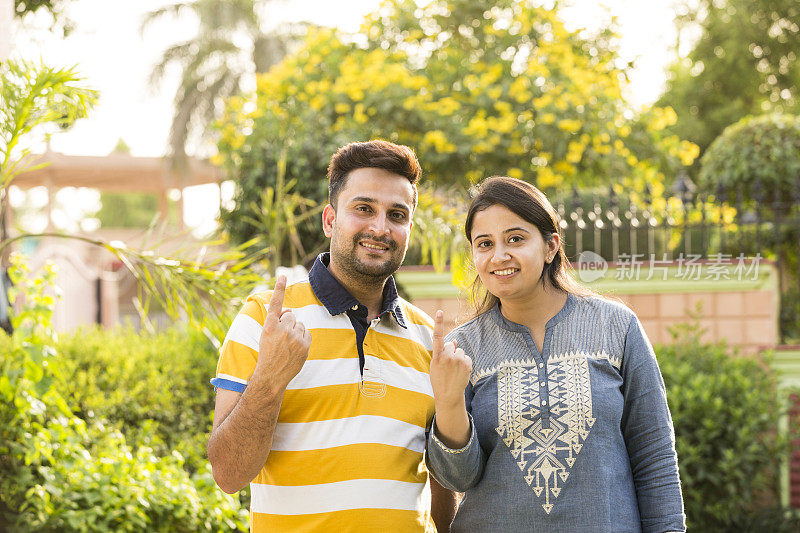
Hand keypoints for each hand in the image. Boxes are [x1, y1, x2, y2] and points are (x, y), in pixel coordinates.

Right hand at [255, 275, 311, 390]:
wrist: (272, 376)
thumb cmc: (268, 354)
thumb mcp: (266, 336)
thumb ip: (277, 321)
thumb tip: (289, 311)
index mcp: (269, 326)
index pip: (275, 304)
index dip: (279, 288)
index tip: (283, 275)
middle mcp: (282, 329)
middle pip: (291, 315)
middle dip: (287, 323)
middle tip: (281, 337)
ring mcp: (294, 337)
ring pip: (299, 324)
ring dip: (295, 331)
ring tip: (287, 345)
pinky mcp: (304, 345)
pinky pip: (306, 333)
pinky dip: (302, 338)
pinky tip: (295, 348)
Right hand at [429, 310, 471, 409]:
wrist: (448, 395)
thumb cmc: (440, 379)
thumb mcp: (436, 365)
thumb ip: (443, 351)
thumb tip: (455, 341)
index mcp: (437, 356)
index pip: (437, 336)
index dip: (438, 323)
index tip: (440, 311)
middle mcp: (448, 356)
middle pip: (451, 344)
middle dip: (450, 351)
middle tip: (447, 365)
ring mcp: (458, 360)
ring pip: (460, 351)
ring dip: (458, 357)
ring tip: (453, 370)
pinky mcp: (467, 364)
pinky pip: (466, 357)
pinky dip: (465, 363)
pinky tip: (460, 372)